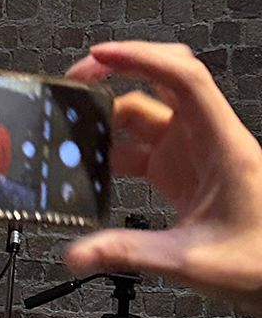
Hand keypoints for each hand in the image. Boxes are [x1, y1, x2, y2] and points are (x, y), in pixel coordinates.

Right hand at [63, 41, 261, 314]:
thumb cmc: (259, 260)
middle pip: (159, 83)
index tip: (100, 56)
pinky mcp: (180, 171)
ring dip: (108, 119)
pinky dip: (112, 150)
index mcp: (221, 145)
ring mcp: (192, 153)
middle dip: (117, 73)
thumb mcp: (191, 260)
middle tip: (77, 82)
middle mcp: (206, 140)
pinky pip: (140, 146)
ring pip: (144, 114)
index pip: (183, 78)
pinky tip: (91, 167)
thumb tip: (80, 252)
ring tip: (73, 132)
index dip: (140, 58)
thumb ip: (128, 252)